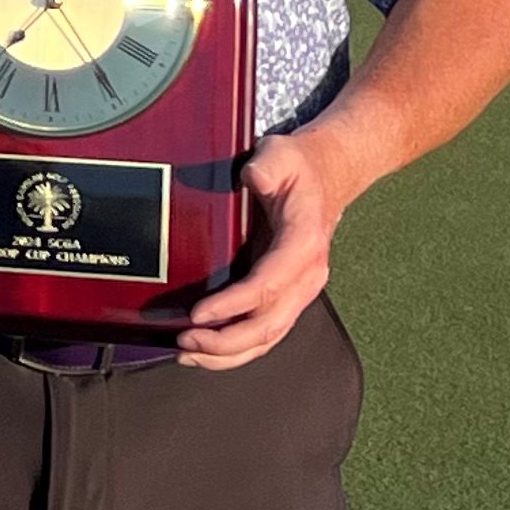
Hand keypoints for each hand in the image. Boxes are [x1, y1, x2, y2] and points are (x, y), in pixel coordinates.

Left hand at [181, 128, 352, 369]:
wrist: (326, 177)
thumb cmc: (297, 168)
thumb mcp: (281, 154)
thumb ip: (268, 166)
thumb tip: (252, 177)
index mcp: (303, 243)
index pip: (268, 282)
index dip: (234, 303)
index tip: (198, 312)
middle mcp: (305, 275)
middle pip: (269, 323)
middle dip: (226, 340)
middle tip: (184, 341)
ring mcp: (298, 290)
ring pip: (267, 336)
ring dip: (227, 353)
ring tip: (187, 354)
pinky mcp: (286, 295)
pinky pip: (264, 332)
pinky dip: (236, 348)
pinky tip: (205, 351)